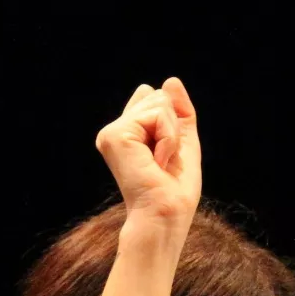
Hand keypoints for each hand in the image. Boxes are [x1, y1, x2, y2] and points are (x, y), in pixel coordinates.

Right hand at [93, 77, 201, 227]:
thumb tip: (170, 80)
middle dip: (173, 128)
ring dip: (171, 135)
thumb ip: (179, 111)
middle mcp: (115, 131)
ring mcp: (111, 132)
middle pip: (158, 97)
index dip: (172, 123)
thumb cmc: (174, 190)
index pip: (155, 98)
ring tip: (160, 163)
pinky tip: (157, 162)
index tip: (166, 158)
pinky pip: (157, 115)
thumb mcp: (183, 142)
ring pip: (158, 103)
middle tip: (164, 162)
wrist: (165, 215)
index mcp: (127, 133)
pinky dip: (168, 139)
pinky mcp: (115, 135)